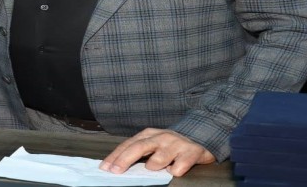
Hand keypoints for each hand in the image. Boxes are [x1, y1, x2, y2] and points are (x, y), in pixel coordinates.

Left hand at [99, 128, 214, 176]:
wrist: (201, 137)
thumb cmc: (171, 145)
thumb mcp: (153, 144)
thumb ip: (139, 152)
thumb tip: (117, 166)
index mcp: (148, 134)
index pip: (128, 145)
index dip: (115, 156)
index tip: (106, 167)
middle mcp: (161, 136)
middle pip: (139, 147)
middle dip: (125, 160)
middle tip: (116, 171)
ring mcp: (176, 143)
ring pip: (159, 158)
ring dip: (154, 166)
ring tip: (156, 168)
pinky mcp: (191, 152)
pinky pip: (179, 166)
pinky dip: (175, 170)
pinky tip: (174, 170)